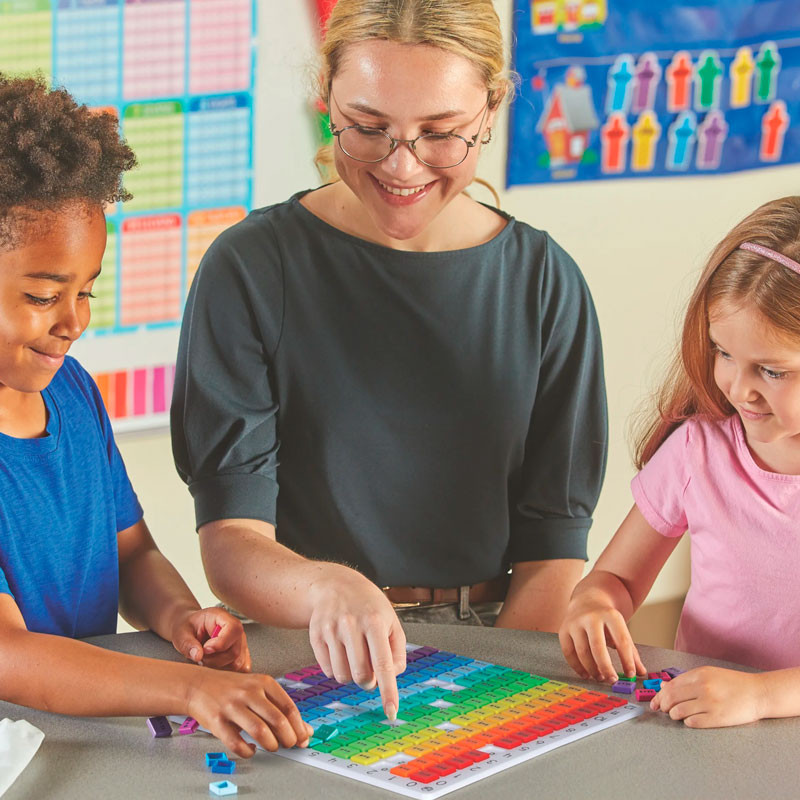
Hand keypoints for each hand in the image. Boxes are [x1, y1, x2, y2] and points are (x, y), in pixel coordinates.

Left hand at [171, 608, 251, 671]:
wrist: (190, 629)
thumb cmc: (187, 628)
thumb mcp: (181, 633)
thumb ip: (188, 644)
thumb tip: (198, 656)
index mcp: (222, 617)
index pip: (233, 629)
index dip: (221, 643)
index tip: (205, 649)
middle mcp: (235, 629)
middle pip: (234, 651)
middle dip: (215, 660)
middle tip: (200, 656)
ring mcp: (241, 642)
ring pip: (237, 663)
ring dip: (219, 667)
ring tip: (207, 659)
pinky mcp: (242, 654)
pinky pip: (240, 668)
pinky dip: (226, 671)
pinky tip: (215, 665)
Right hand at [186, 668, 313, 757]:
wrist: (198, 685)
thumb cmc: (232, 689)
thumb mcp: (259, 690)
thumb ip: (280, 708)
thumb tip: (305, 730)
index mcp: (263, 682)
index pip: (289, 707)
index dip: (299, 726)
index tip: (304, 738)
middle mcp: (249, 692)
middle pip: (277, 719)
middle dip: (288, 738)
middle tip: (290, 745)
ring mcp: (232, 706)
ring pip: (259, 731)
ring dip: (271, 745)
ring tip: (272, 747)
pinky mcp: (217, 721)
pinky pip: (236, 743)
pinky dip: (247, 751)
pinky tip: (251, 750)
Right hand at [307, 564, 405, 719]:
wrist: (335, 585)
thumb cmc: (369, 607)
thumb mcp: (391, 622)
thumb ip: (396, 652)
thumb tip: (388, 679)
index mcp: (374, 621)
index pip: (383, 664)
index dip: (388, 691)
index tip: (391, 713)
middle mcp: (351, 624)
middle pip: (361, 675)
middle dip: (368, 680)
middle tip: (370, 668)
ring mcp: (330, 629)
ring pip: (342, 676)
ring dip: (351, 675)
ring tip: (355, 657)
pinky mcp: (315, 635)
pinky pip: (327, 670)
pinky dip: (337, 668)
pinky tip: (341, 651)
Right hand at [558, 592, 645, 682]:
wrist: (587, 599)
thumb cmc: (606, 619)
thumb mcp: (621, 628)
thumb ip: (631, 651)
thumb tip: (641, 673)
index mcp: (610, 615)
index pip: (621, 640)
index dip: (627, 660)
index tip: (631, 674)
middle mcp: (590, 617)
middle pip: (597, 646)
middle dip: (606, 666)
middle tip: (612, 680)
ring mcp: (575, 623)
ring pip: (582, 652)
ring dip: (592, 669)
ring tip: (600, 677)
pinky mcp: (564, 630)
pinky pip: (568, 652)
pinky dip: (577, 667)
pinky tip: (586, 673)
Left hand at [651, 666, 765, 726]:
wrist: (758, 693)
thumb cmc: (733, 683)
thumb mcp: (709, 674)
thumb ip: (686, 680)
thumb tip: (664, 686)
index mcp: (699, 674)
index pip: (671, 686)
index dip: (659, 696)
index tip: (655, 702)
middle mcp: (703, 687)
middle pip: (671, 698)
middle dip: (662, 705)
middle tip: (662, 710)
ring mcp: (710, 703)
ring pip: (679, 711)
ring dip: (673, 715)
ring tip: (676, 715)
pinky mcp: (718, 718)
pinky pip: (693, 722)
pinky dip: (687, 722)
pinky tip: (689, 720)